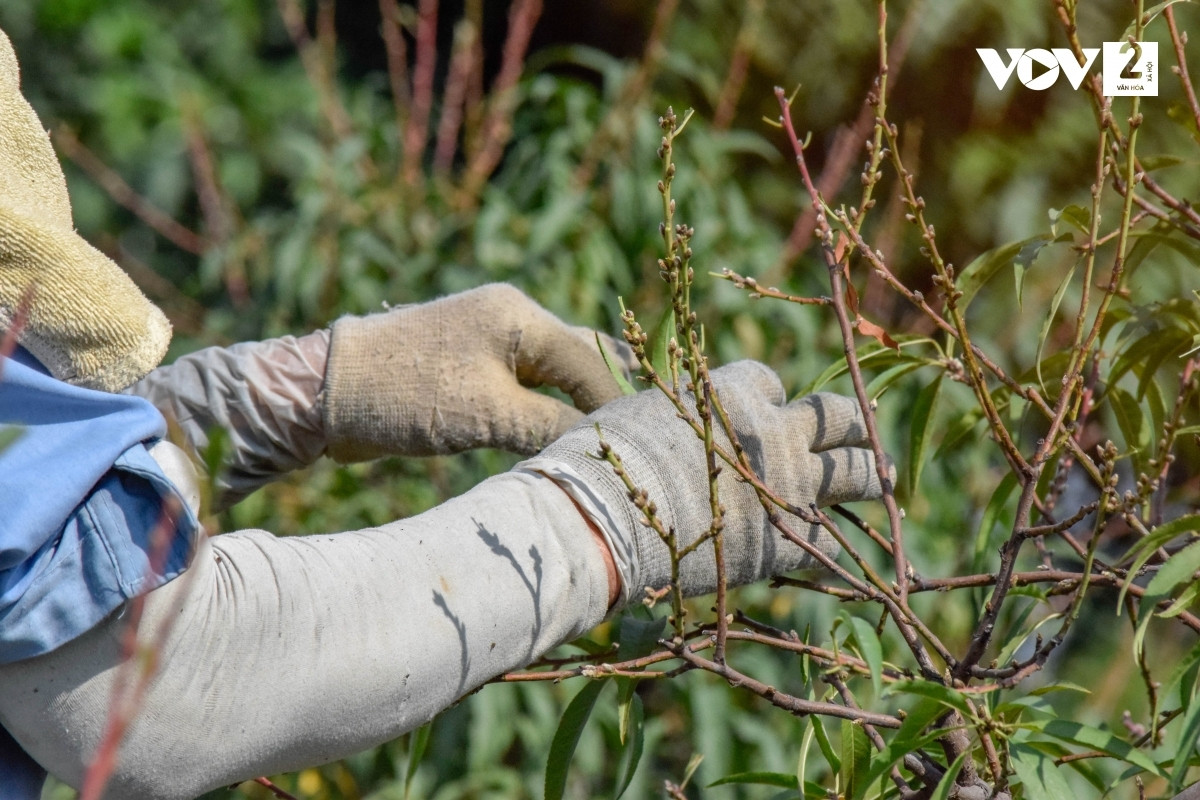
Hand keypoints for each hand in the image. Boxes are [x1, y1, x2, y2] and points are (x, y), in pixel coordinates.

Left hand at [322, 284, 635, 460]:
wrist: (326, 391)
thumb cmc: (408, 396)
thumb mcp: (488, 415)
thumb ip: (550, 424)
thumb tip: (598, 444)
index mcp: (520, 316)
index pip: (590, 363)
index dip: (616, 405)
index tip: (638, 445)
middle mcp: (511, 318)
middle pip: (581, 355)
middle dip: (608, 393)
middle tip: (637, 434)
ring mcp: (489, 339)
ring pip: (554, 370)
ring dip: (578, 401)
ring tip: (608, 438)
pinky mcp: (470, 365)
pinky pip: (527, 382)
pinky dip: (548, 406)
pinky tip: (560, 432)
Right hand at [529, 360, 890, 600]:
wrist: (604, 520)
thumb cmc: (603, 462)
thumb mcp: (636, 416)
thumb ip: (669, 418)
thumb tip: (657, 424)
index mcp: (733, 394)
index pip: (769, 381)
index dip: (768, 397)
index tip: (767, 410)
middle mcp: (772, 433)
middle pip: (834, 415)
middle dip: (852, 419)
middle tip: (866, 424)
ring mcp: (786, 487)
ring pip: (856, 471)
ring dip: (874, 470)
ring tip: (886, 475)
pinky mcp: (783, 543)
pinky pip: (827, 540)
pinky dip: (830, 543)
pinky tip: (840, 550)